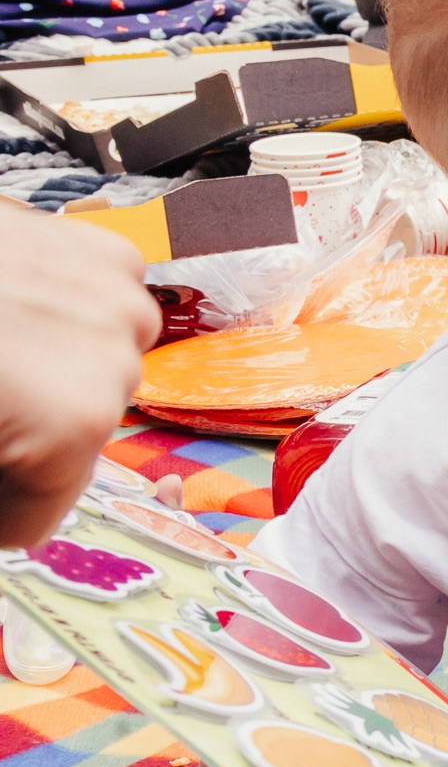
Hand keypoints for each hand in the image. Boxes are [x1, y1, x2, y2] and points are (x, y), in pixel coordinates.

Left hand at [0, 209, 157, 548]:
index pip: (37, 517)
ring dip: (44, 376)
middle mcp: (117, 355)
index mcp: (74, 419)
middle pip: (71, 440)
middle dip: (22, 434)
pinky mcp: (103, 249)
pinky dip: (56, 320)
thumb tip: (4, 512)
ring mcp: (114, 296)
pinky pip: (96, 312)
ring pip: (89, 374)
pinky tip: (8, 313)